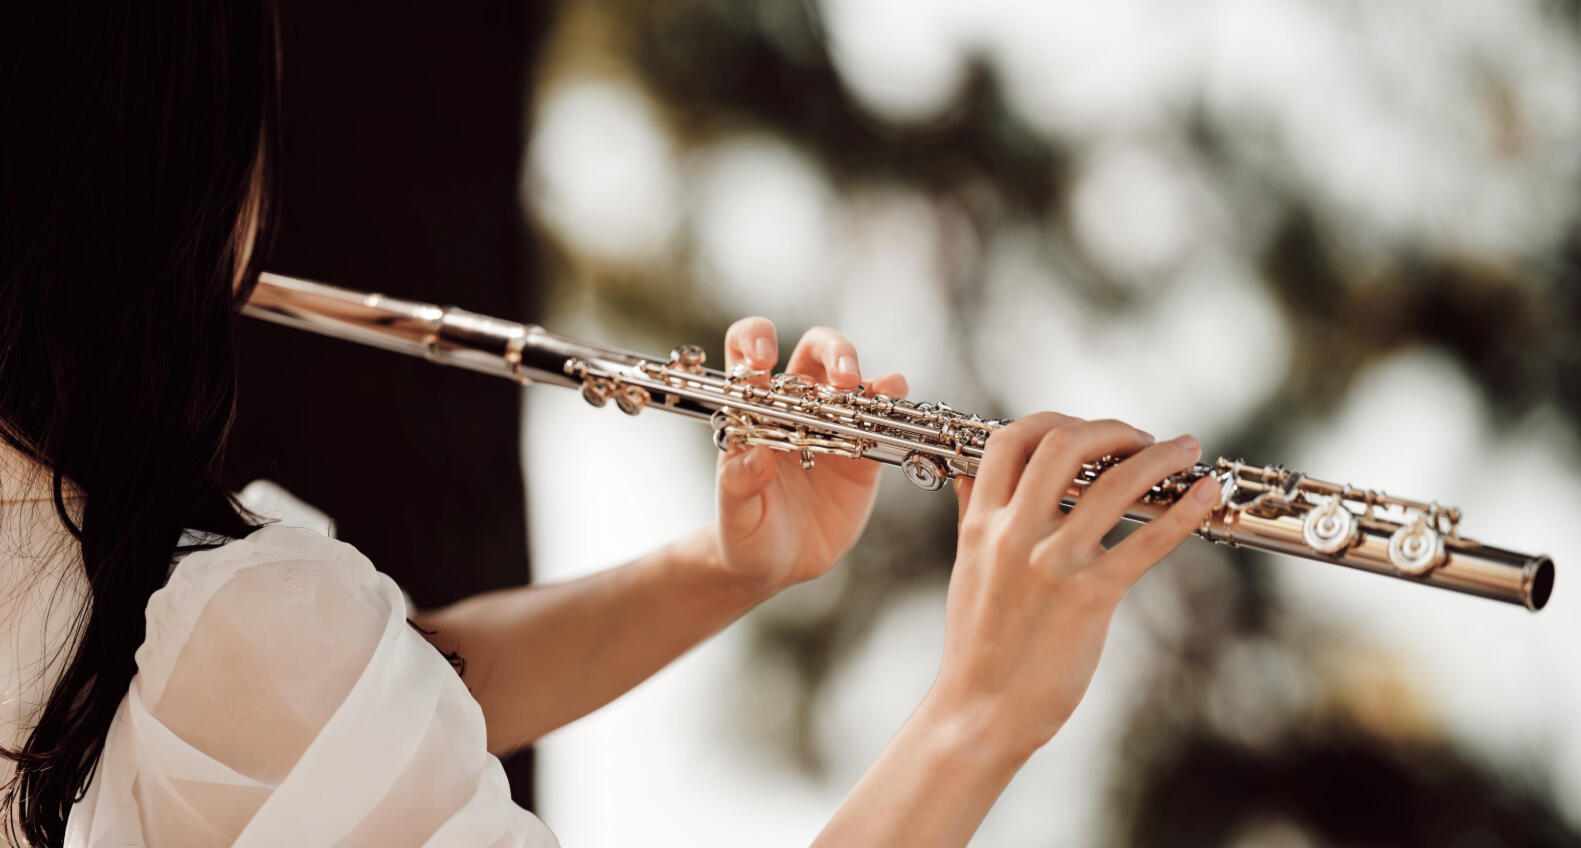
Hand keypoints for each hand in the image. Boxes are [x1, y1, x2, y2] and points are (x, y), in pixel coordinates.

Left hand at [709, 319, 907, 591]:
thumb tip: (754, 455)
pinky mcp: (862, 450)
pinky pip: (880, 416)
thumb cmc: (747, 535)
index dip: (754, 339)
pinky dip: (891, 399)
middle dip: (831, 352)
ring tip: (871, 391)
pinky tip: (896, 399)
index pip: (745, 350)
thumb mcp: (737, 517)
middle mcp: (794, 407)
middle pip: (814, 351)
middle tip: (842, 379)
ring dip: (864, 374)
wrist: (780, 565)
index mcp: (752, 410)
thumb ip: (739, 486)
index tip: (765, 357)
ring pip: (850, 376)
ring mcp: (831, 424)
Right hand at [924, 414, 1219, 756]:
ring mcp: (1052, 562)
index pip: (1009, 440)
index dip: (1053, 420)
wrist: (980, 711)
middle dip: (1110, 430)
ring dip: (1159, 456)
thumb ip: (973, 516)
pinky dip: (1185, 511)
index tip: (1085, 429)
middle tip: (1141, 438)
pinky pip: (1147, 541)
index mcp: (982, 524)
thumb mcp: (966, 570)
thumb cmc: (977, 648)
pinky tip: (1206, 495)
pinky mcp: (1089, 596)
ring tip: (1186, 450)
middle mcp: (1014, 533)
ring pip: (1114, 483)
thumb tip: (970, 477)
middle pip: (1063, 444)